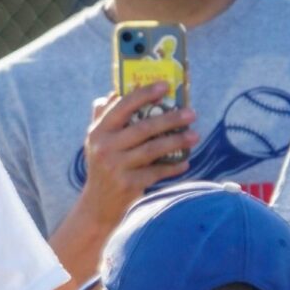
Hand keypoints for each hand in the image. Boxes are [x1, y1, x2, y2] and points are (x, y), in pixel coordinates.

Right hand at [76, 82, 197, 224]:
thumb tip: (113, 92)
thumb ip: (102, 116)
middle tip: (191, 113)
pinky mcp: (128, 184)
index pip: (122, 106)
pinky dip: (173, 167)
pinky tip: (185, 161)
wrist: (97, 204)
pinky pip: (156, 172)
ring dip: (177, 141)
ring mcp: (116, 167)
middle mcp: (105, 148)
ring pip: (153, 149)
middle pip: (143, 128)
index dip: (144, 94)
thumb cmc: (101, 166)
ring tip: (195, 136)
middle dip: (170, 118)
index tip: (165, 85)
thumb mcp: (95, 141)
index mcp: (98, 132)